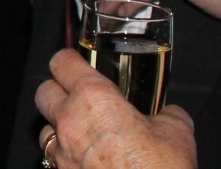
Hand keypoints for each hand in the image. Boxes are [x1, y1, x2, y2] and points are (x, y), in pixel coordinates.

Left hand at [35, 49, 193, 168]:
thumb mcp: (177, 133)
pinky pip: (54, 159)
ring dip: (58, 128)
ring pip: (44, 129)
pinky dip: (65, 156)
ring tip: (82, 133)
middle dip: (57, 91)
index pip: (63, 62)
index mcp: (93, 98)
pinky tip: (86, 160)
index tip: (75, 62)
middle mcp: (69, 122)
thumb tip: (171, 114)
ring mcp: (62, 153)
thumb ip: (169, 115)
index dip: (70, 61)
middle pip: (44, 92)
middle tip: (77, 97)